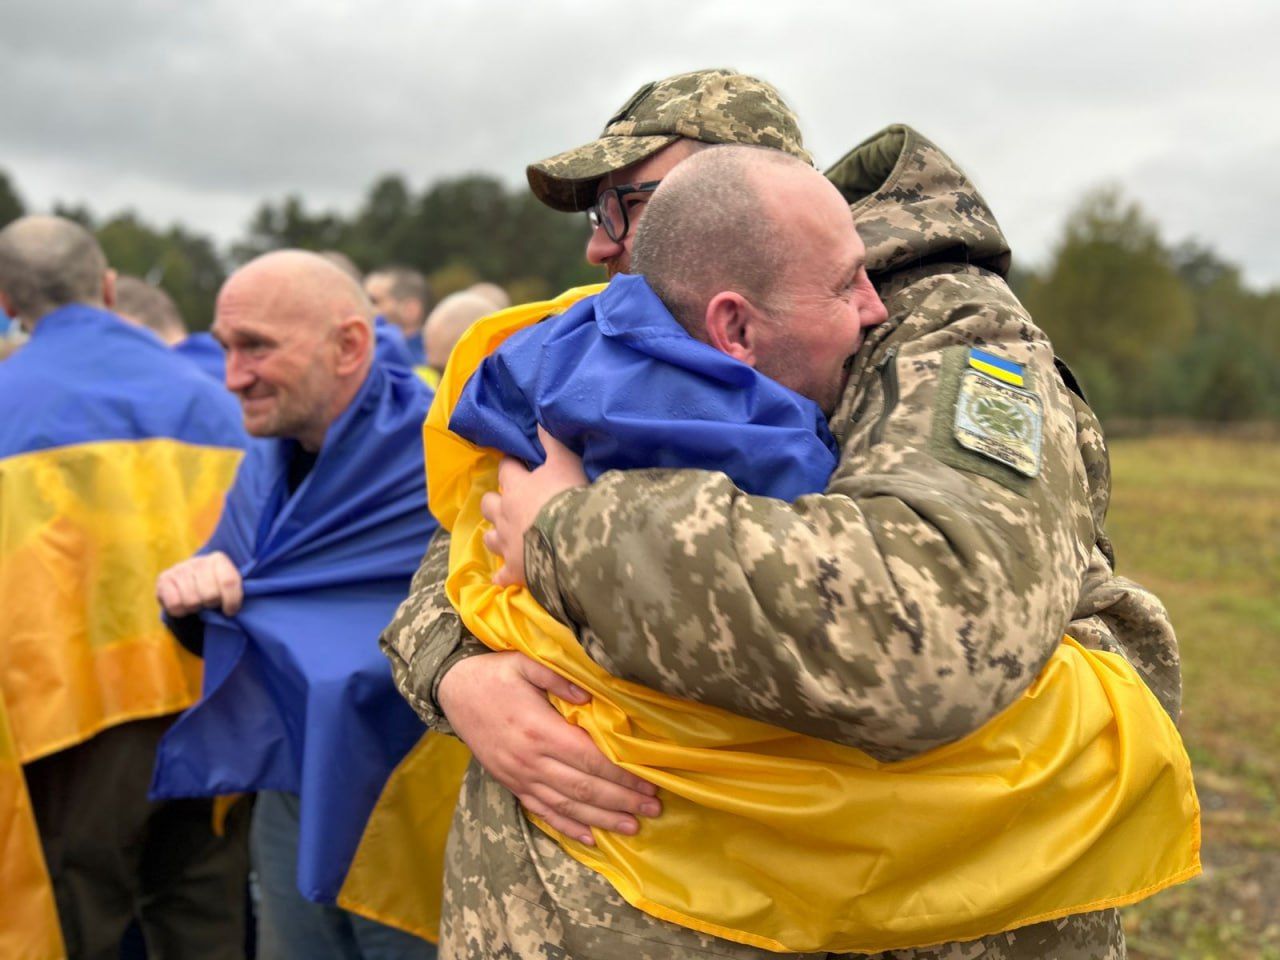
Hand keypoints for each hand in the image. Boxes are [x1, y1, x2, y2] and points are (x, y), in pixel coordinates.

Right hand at [156, 551, 243, 616]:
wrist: (188, 583)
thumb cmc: (213, 587)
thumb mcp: (226, 586)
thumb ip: (233, 590)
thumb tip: (233, 607)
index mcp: (218, 559)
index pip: (229, 582)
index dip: (231, 601)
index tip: (230, 611)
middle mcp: (198, 561)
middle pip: (210, 595)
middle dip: (211, 604)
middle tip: (209, 602)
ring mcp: (179, 568)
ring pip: (192, 601)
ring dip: (195, 608)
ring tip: (197, 602)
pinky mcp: (163, 579)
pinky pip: (175, 604)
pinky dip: (180, 611)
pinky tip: (183, 604)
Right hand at [438, 651, 659, 845]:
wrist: (452, 690)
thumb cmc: (494, 674)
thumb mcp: (525, 662)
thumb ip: (559, 679)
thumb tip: (590, 697)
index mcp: (538, 730)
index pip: (589, 758)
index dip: (621, 774)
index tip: (648, 782)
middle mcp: (530, 760)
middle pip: (583, 787)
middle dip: (621, 800)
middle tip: (653, 808)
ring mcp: (519, 776)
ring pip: (566, 804)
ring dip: (601, 818)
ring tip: (632, 827)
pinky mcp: (510, 784)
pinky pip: (541, 811)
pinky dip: (566, 826)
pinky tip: (589, 837)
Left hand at [480, 425, 586, 586]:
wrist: (573, 540)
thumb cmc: (569, 496)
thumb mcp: (565, 462)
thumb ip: (552, 442)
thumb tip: (538, 420)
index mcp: (516, 487)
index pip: (507, 469)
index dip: (511, 464)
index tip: (516, 463)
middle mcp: (505, 514)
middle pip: (488, 504)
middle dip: (495, 501)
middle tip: (507, 501)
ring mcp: (507, 544)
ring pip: (489, 537)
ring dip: (495, 535)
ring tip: (504, 535)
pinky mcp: (514, 570)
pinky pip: (502, 576)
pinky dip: (503, 576)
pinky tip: (504, 577)